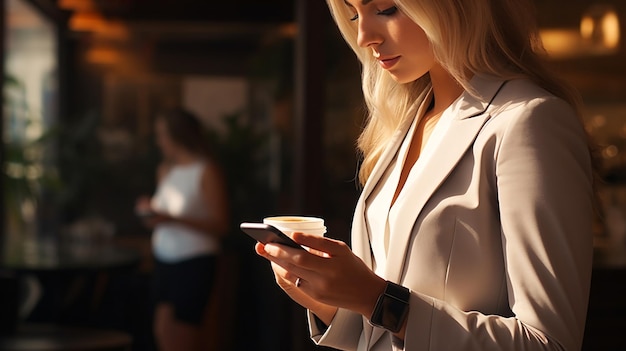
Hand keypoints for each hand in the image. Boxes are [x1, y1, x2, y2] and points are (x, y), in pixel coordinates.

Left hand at [255, 232, 385, 320]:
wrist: (366, 294)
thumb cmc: (353, 267)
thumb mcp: (341, 249)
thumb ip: (319, 243)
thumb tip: (296, 236)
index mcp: (332, 265)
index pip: (305, 254)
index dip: (290, 246)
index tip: (278, 236)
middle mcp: (324, 279)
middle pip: (295, 264)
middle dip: (277, 253)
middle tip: (264, 244)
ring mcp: (318, 290)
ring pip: (293, 273)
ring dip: (278, 262)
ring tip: (267, 250)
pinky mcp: (315, 297)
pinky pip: (298, 281)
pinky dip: (289, 271)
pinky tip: (282, 262)